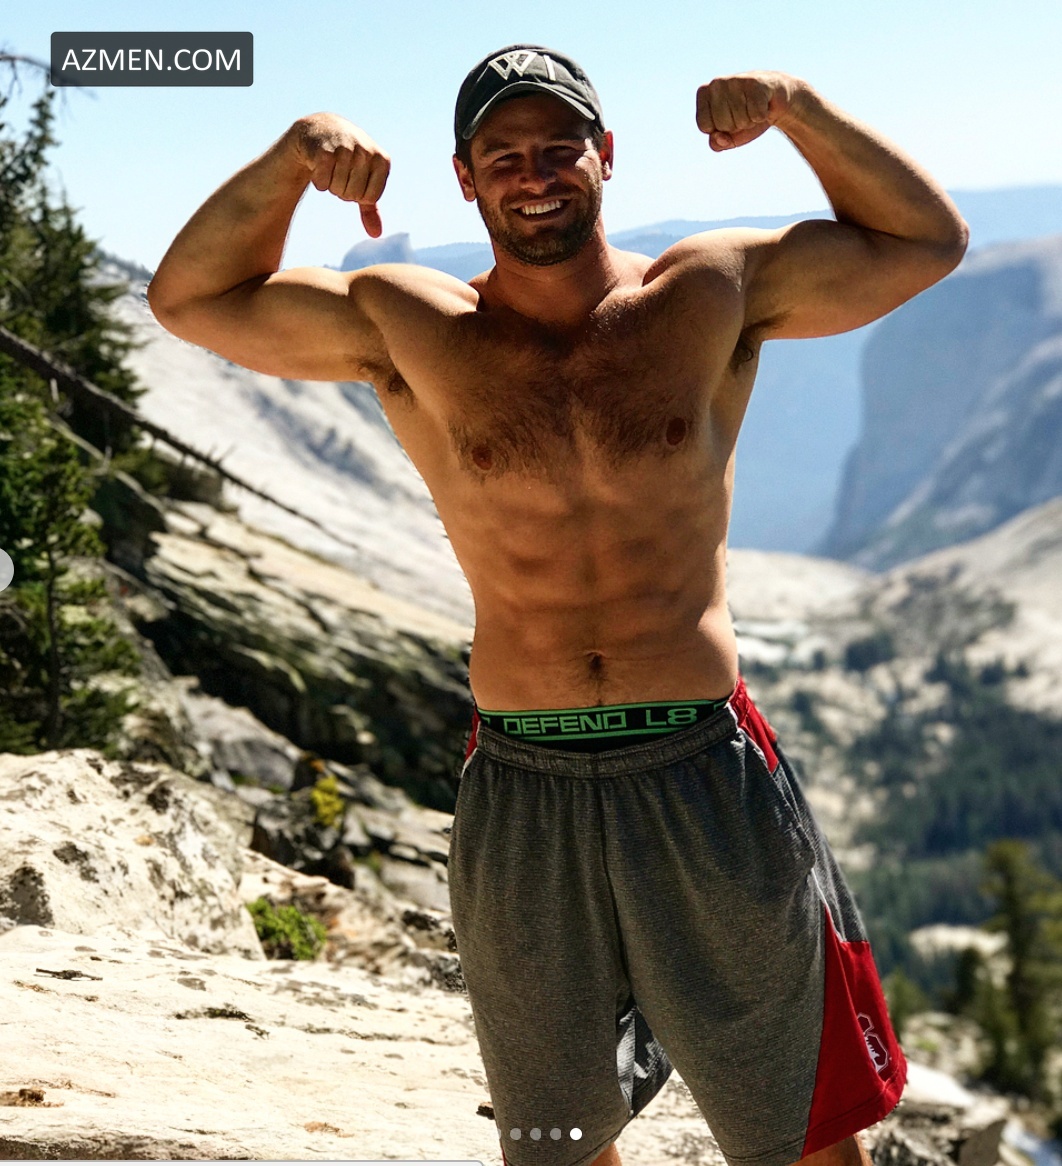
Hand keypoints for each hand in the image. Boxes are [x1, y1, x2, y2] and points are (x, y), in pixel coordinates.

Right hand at [290, 113, 390, 236]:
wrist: (320, 130)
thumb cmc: (346, 160)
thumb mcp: (363, 181)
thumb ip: (370, 209)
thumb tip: (376, 234)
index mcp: (382, 160)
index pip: (370, 198)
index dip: (358, 195)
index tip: (353, 178)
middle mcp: (366, 151)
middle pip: (353, 195)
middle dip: (343, 190)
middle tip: (339, 171)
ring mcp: (346, 148)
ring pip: (338, 189)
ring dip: (330, 185)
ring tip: (330, 166)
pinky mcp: (325, 149)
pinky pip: (322, 182)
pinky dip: (318, 180)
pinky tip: (318, 165)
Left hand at [696, 73, 803, 151]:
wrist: (773, 101)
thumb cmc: (745, 117)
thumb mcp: (727, 137)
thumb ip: (717, 143)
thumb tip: (718, 138)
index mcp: (704, 93)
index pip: (704, 126)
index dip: (719, 130)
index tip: (729, 118)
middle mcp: (717, 82)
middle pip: (722, 125)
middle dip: (735, 126)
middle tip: (744, 112)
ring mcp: (735, 80)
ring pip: (740, 120)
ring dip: (750, 121)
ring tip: (753, 108)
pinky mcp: (755, 82)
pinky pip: (756, 115)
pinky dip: (762, 116)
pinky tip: (763, 104)